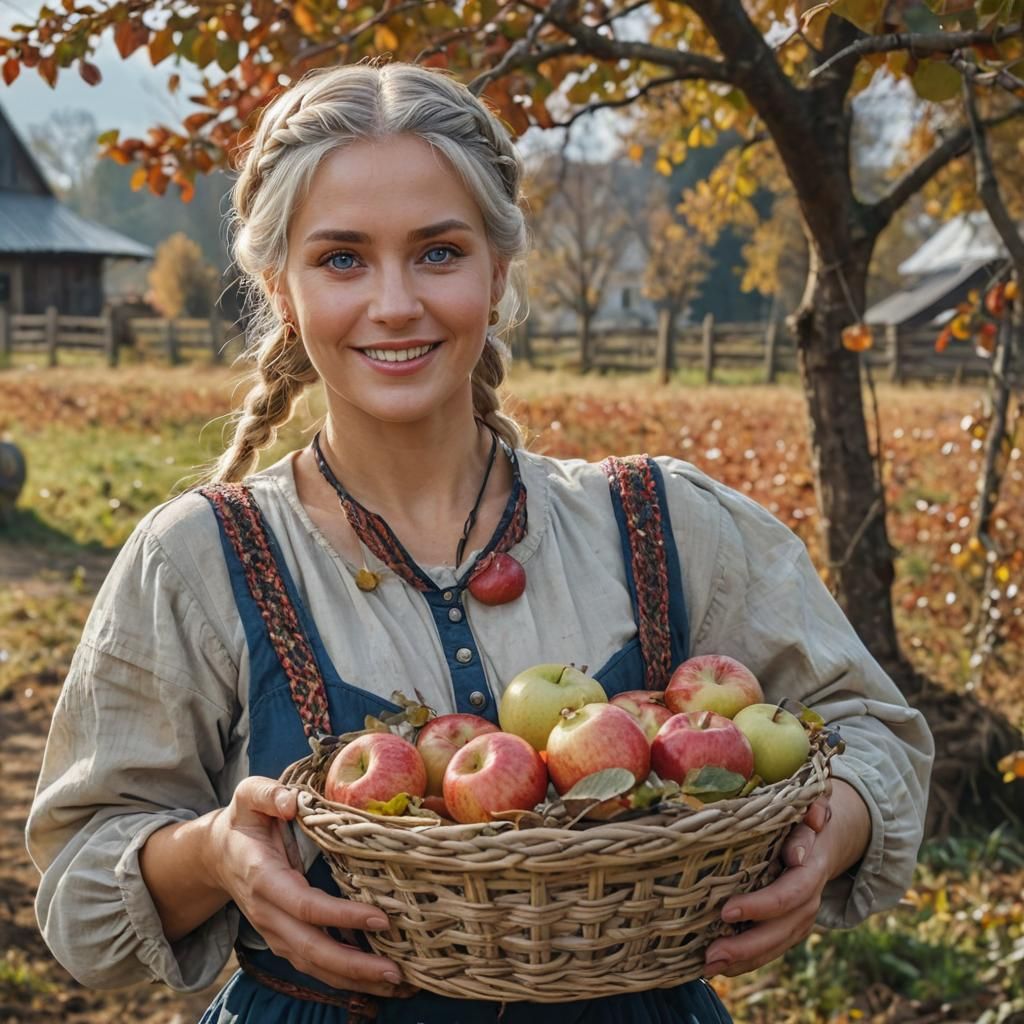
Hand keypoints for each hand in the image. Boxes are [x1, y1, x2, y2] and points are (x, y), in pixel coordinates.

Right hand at [206, 776, 415, 998]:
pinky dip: (345, 978)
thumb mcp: (250, 795)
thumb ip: (268, 794)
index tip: (380, 919)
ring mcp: (275, 932)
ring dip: (354, 980)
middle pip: (311, 949)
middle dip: (354, 966)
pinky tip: (376, 981)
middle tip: (396, 972)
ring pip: (314, 966)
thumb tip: (292, 802)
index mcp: (264, 879)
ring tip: (396, 983)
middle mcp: (268, 914)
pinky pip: (315, 964)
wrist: (219, 853)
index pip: (305, 906)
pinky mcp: (285, 939)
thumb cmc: (244, 820)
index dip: (341, 917)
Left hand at [703, 780, 869, 977]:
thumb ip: (813, 808)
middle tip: (712, 952)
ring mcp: (802, 916)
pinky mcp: (791, 927)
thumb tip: (816, 816)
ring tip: (709, 966)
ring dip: (744, 959)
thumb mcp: (808, 807)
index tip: (727, 911)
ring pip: (777, 944)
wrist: (825, 838)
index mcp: (811, 868)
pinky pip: (772, 949)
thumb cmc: (802, 817)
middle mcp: (809, 897)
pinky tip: (719, 969)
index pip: (790, 892)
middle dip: (748, 944)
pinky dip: (748, 961)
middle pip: (781, 928)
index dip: (763, 905)